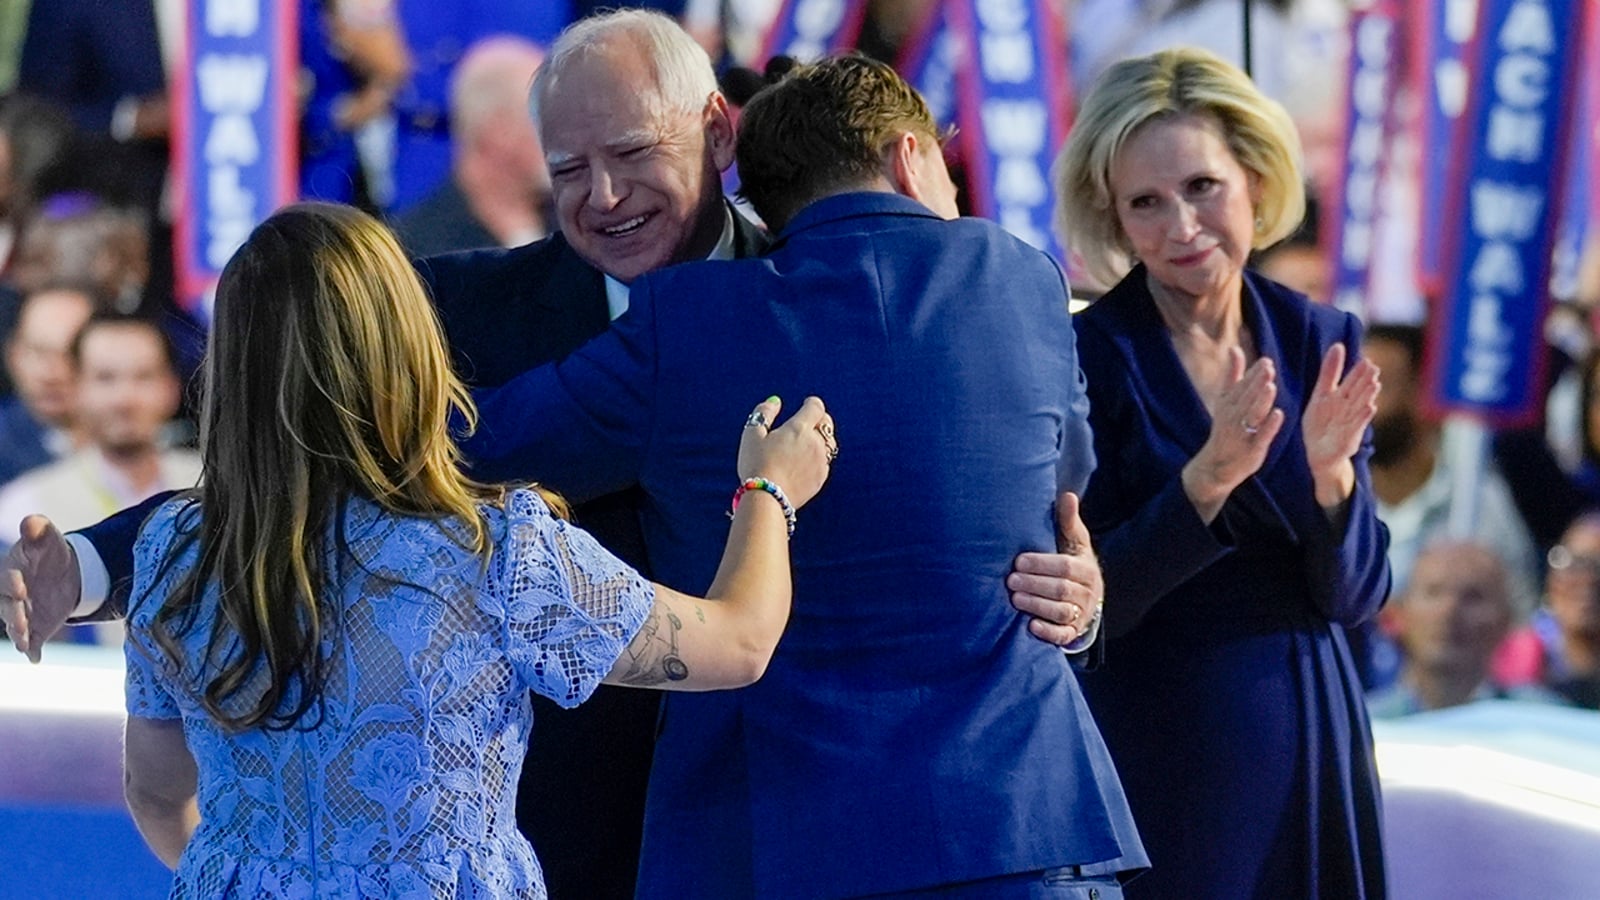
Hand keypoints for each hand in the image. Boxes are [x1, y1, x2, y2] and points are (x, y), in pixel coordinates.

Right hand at [1, 515, 81, 663]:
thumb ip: (39, 531)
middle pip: (8, 608)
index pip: (8, 580)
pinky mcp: (35, 628)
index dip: (13, 585)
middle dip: (14, 616)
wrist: (64, 573)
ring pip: (16, 627)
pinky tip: (35, 657)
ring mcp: (22, 614)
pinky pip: (32, 641)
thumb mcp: (48, 539)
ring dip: (19, 635)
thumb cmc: (49, 552)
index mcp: (11, 573)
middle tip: (22, 624)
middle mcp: (12, 596)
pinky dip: (32, 650)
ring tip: (24, 642)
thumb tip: (33, 522)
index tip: (21, 589)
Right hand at [737, 396, 834, 508]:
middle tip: (807, 423)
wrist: (767, 498)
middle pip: (827, 423)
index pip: (816, 407)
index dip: (811, 403)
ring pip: (829, 444)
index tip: (805, 405)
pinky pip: (825, 463)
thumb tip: (775, 401)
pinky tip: (804, 463)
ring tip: (807, 443)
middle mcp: (815, 443)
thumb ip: (764, 413)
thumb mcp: (752, 434)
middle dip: (819, 419)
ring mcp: (820, 462)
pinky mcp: (820, 478)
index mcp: (799, 428)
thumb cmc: (756, 465)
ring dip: (821, 439)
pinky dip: (818, 459)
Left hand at [1009, 492, 1102, 647]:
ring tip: (1015, 599)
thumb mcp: (1074, 542)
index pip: (1065, 566)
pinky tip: (1031, 626)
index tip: (1018, 560)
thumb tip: (1066, 495)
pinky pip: (1063, 635)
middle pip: (1061, 589)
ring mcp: (1082, 614)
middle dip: (1034, 584)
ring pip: (1061, 611)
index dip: (1041, 564)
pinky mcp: (1073, 632)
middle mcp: (1088, 592)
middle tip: (1010, 580)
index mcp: (1086, 568)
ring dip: (1037, 605)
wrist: (1087, 598)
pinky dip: (1048, 632)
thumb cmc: (1072, 563)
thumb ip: (1068, 521)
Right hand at [1182, 347, 1283, 521]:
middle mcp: (1233, 416)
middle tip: (1269, 368)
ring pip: (1253, 414)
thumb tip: (1235, 348)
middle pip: (1247, 397)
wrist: (1216, 465)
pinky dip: (1269, 426)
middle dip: (1257, 383)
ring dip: (1261, 401)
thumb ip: (1233, 375)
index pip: (1242, 385)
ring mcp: (1242, 433)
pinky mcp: (1251, 449)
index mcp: (1229, 403)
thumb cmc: (1226, 429)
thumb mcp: (1226, 400)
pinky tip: (1278, 415)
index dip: (1254, 374)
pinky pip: (1261, 436)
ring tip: (1270, 387)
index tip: (1266, 361)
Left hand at [1302, 343, 1378, 506]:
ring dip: (1367, 396)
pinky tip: (1370, 407)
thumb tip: (1338, 345)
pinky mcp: (1348, 437)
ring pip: (1359, 406)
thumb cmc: (1321, 423)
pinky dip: (1362, 417)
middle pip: (1358, 392)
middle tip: (1374, 368)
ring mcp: (1350, 423)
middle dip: (1365, 381)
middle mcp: (1348, 409)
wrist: (1318, 452)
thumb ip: (1329, 372)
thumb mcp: (1321, 395)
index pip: (1351, 382)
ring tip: (1375, 384)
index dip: (1358, 372)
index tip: (1367, 360)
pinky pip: (1356, 425)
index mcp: (1340, 397)